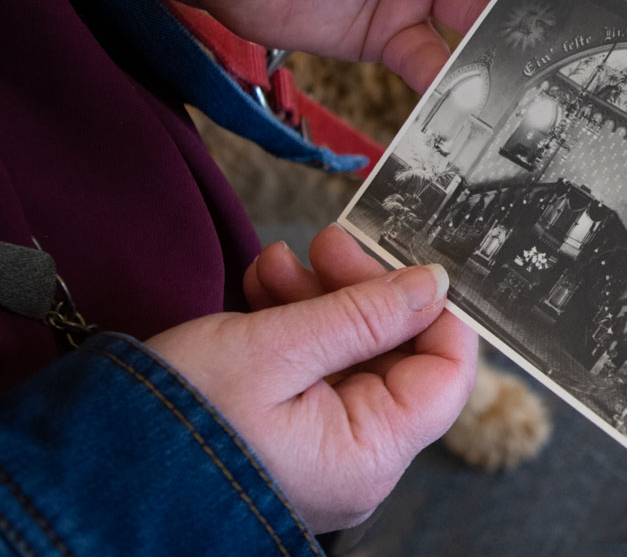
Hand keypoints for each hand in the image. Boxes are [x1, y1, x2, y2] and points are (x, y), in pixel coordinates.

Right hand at [147, 226, 476, 532]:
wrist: (89, 473)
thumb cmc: (178, 420)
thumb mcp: (276, 349)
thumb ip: (364, 314)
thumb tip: (434, 286)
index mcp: (369, 451)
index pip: (446, 372)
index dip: (434, 308)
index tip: (403, 259)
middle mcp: (357, 456)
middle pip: (396, 352)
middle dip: (362, 290)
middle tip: (327, 244)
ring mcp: (324, 443)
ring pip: (352, 350)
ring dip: (322, 296)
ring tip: (276, 263)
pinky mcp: (291, 428)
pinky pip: (315, 365)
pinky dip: (296, 321)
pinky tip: (265, 287)